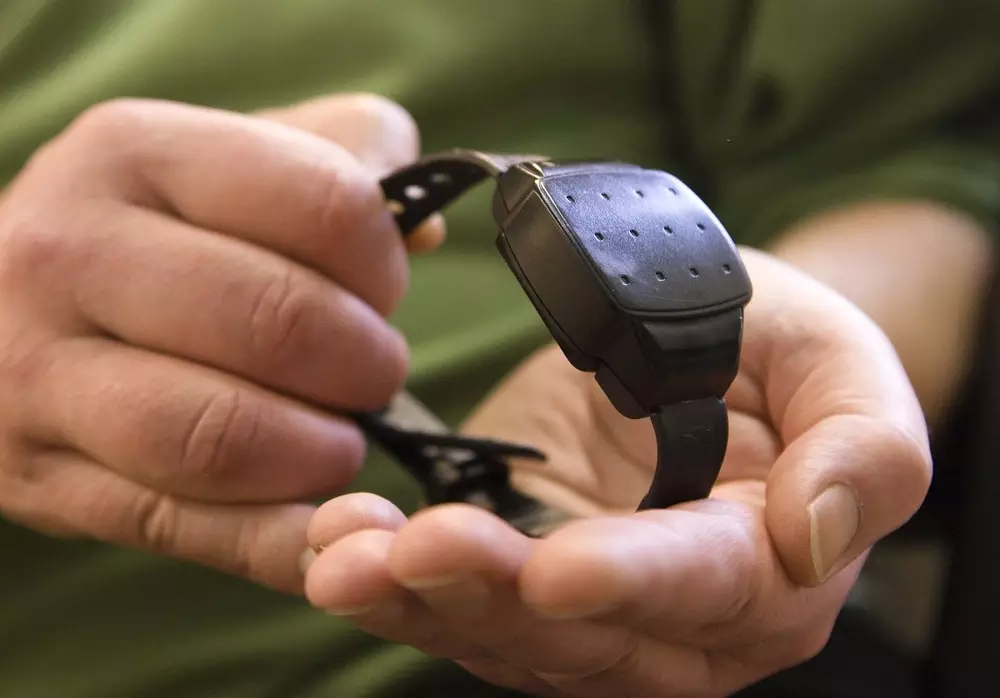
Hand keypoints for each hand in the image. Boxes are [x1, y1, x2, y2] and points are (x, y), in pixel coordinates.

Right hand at [0, 93, 439, 592]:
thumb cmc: (147, 231)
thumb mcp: (225, 162)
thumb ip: (341, 158)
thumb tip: (424, 228)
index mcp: (137, 151)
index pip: (327, 207)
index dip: (385, 267)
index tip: (382, 293)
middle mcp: (70, 250)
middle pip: (282, 324)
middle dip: (365, 367)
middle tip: (371, 378)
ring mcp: (36, 370)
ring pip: (222, 437)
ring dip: (319, 455)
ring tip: (335, 444)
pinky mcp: (36, 472)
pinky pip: (182, 525)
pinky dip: (275, 541)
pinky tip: (324, 531)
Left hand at [303, 247, 931, 695]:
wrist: (721, 358)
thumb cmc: (788, 360)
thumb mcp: (847, 373)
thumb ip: (863, 454)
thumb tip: (816, 537)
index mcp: (768, 570)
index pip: (704, 590)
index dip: (632, 582)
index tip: (555, 569)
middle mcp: (677, 621)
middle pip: (581, 634)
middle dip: (487, 595)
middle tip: (401, 549)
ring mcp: (592, 610)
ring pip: (502, 633)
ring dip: (416, 598)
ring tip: (342, 553)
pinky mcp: (525, 579)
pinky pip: (456, 602)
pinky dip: (393, 580)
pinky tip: (339, 542)